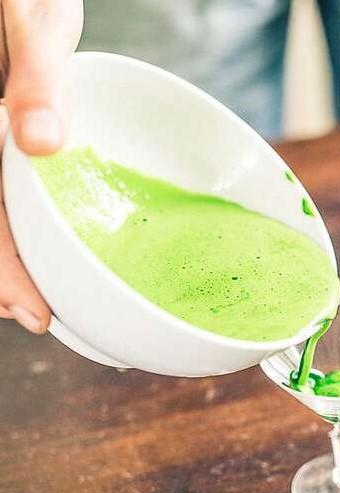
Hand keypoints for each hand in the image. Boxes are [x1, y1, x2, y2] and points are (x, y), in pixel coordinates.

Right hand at [0, 0, 82, 332]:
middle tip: (37, 320)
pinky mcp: (2, 142)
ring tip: (30, 302)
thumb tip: (41, 143)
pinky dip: (13, 231)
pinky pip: (2, 196)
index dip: (4, 272)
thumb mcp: (30, 22)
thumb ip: (35, 78)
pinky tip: (32, 248)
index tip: (32, 313)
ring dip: (5, 264)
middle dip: (3, 282)